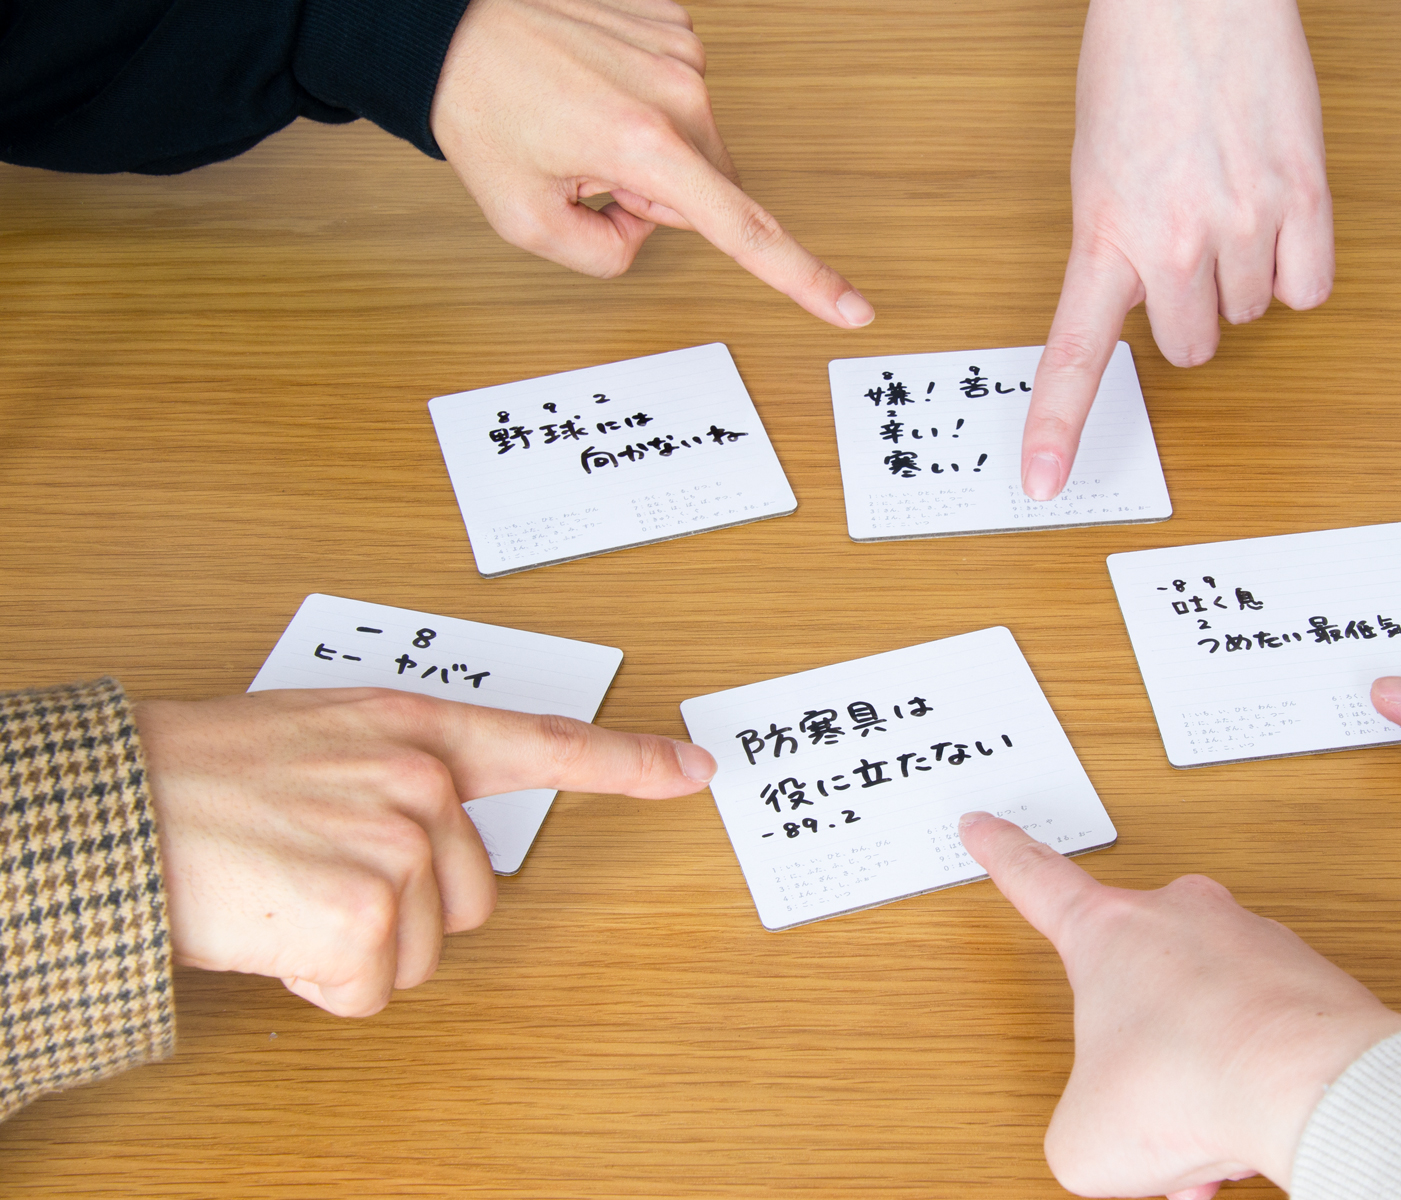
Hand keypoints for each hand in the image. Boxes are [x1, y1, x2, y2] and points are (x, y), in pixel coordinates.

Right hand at [135, 688, 714, 1016]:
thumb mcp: (324, 737)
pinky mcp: (361, 913)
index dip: (630, 763)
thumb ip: (399, 771)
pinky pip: (368, 990)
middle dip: (402, 907)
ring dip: (356, 945)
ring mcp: (398, 844)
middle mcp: (423, 780)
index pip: (547, 745)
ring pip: (421, 951)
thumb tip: (438, 834)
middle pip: (473, 899)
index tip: (696, 768)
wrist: (120, 805)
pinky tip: (273, 927)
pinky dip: (319, 982)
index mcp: (417, 730)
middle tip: (316, 866)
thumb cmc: (209, 775)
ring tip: (286, 886)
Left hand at [430, 0, 873, 327]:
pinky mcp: (672, 19)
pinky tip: (593, 83)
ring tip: (583, 119)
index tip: (853, 309)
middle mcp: (680, 91)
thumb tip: (646, 230)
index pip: (743, 231)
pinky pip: (679, 89)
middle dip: (658, 197)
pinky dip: (642, 100)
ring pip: (696, 141)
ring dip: (649, 148)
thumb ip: (605, 257)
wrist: (448, 25)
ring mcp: (681, 48)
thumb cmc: (480, 108)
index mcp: (645, 146)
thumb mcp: (524, 221)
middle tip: (586, 169)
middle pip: (710, 188)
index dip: (802, 278)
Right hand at [959, 812, 1400, 1197]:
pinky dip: (1253, 1085)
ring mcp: (1251, 940)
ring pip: (1204, 1020)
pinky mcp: (1309, 977)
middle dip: (1134, 1049)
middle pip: (1132, 981)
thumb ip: (1077, 1125)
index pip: (1034, 879)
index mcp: (1107, 931)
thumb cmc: (1193, 1086)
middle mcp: (1180, 917)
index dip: (1002, 853)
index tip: (984, 826)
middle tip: (1140, 1101)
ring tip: (1206, 1138)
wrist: (1310, 1087)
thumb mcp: (1082, 1136)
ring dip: (1198, 1080)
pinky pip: (1263, 1036)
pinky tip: (1254, 1129)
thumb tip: (1107, 1134)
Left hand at [1021, 0, 1332, 499]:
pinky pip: (1309, 289)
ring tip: (1226, 203)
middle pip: (1193, 348)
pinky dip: (1296, 267)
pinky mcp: (1307, 199)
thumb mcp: (1096, 170)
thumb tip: (1150, 300)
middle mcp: (1175, 242)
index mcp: (1104, 236)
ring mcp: (1246, 225)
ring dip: (1241, 277)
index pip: (1075, 354)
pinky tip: (1275, 216)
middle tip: (1184, 247)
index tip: (1044, 482)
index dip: (1058, 426)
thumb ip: (1116, 245)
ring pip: (1251, 315)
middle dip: (1189, 313)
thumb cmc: (1136, 67)